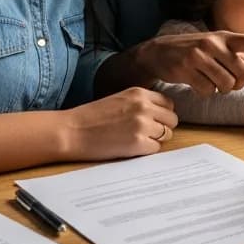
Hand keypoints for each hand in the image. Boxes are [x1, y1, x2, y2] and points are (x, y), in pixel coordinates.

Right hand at [62, 87, 178, 160]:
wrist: (71, 131)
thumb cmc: (91, 117)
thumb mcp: (119, 99)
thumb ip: (140, 103)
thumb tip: (161, 114)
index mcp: (139, 93)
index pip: (169, 103)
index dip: (162, 114)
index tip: (154, 121)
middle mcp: (144, 106)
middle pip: (172, 120)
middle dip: (163, 127)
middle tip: (146, 133)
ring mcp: (142, 125)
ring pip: (167, 135)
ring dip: (155, 139)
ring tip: (136, 140)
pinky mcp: (138, 143)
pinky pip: (156, 148)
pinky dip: (146, 150)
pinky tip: (131, 147)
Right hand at [135, 31, 243, 95]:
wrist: (160, 52)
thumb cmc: (193, 51)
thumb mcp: (216, 49)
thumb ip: (238, 58)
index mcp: (225, 38)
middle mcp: (215, 44)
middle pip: (242, 73)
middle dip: (238, 84)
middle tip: (228, 82)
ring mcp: (200, 56)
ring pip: (226, 84)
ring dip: (221, 90)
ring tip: (212, 82)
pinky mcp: (187, 69)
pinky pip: (208, 90)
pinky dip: (206, 92)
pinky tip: (198, 84)